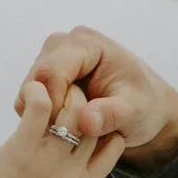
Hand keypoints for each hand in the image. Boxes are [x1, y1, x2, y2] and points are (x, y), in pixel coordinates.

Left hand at [0, 81, 125, 177]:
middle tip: (60, 96)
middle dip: (82, 100)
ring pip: (76, 107)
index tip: (82, 117)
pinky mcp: (22, 149)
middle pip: (96, 120)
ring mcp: (50, 161)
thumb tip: (58, 168)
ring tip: (44, 93)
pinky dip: (36, 91)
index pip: (114, 145)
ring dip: (62, 92)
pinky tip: (28, 93)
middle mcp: (73, 173)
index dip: (102, 124)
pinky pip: (41, 104)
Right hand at [18, 26, 177, 172]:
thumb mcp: (135, 113)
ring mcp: (52, 60)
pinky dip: (43, 117)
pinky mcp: (47, 78)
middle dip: (48, 111)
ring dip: (45, 116)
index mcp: (86, 43)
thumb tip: (86, 122)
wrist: (147, 109)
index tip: (69, 130)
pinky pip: (30, 100)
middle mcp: (63, 45)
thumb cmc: (145, 107)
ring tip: (73, 131)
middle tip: (71, 134)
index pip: (51, 71)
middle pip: (34, 80)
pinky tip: (66, 127)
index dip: (54, 104)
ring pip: (29, 91)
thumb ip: (111, 115)